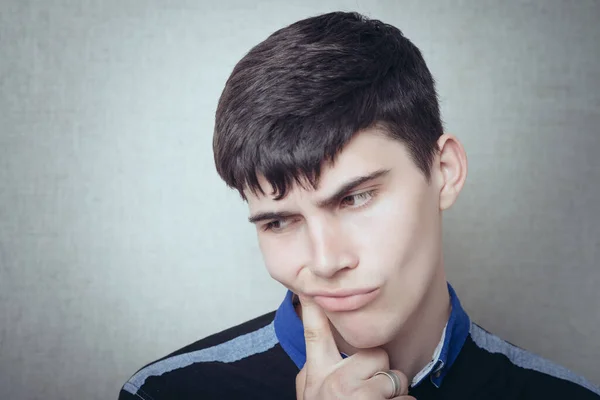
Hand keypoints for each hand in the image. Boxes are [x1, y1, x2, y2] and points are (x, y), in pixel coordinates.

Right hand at [295, 296, 414, 398]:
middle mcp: (337, 382)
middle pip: (374, 353)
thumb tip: (310, 356)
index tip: (308, 286)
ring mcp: (359, 395)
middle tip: (370, 391)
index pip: (315, 334)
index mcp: (318, 375)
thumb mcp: (310, 396)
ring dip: (393, 394)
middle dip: (380, 370)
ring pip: (395, 377)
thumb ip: (313, 373)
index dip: (312, 307)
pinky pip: (407, 399)